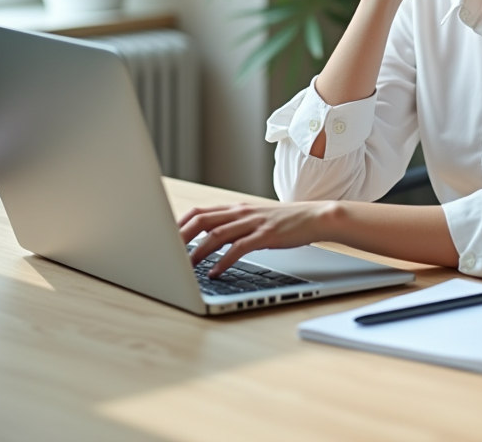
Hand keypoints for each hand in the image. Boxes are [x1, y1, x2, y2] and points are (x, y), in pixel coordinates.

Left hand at [178, 201, 334, 277]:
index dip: (179, 224)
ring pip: (216, 235)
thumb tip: (211, 240)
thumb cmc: (286, 221)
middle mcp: (241, 212)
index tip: (165, 238)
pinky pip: (238, 249)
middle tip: (166, 254)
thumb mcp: (256, 219)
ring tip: (184, 268)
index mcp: (236, 208)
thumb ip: (235, 225)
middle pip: (201, 220)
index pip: (199, 211)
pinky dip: (223, 261)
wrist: (315, 217)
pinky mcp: (265, 236)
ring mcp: (253, 223)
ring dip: (197, 253)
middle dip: (180, 237)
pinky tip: (215, 273)